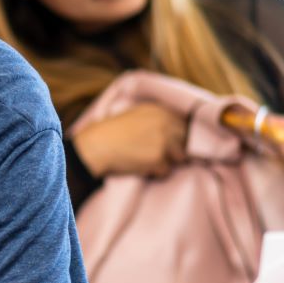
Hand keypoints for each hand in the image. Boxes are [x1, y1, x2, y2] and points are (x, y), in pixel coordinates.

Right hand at [72, 104, 188, 179]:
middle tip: (160, 154)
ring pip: (180, 157)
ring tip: (149, 160)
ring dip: (167, 161)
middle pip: (186, 140)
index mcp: (160, 110)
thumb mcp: (136, 113)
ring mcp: (164, 141)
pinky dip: (156, 172)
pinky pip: (166, 170)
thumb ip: (157, 117)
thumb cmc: (111, 131)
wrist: (97, 145)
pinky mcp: (158, 159)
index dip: (180, 136)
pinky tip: (141, 166)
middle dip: (177, 148)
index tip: (173, 142)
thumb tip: (177, 128)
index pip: (185, 124)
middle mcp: (166, 123)